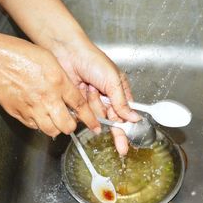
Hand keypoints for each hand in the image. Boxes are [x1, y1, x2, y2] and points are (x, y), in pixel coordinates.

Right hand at [0, 33, 99, 136]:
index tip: (95, 126)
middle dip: (71, 126)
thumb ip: (63, 80)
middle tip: (70, 122)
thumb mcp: (50, 61)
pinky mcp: (19, 114)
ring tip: (55, 120)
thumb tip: (71, 95)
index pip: (80, 106)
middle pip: (67, 125)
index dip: (90, 119)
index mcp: (58, 83)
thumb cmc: (22, 55)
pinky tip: (39, 115)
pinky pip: (35, 127)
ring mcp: (33, 108)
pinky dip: (40, 125)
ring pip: (51, 130)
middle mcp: (48, 98)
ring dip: (56, 128)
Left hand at [49, 36, 139, 154]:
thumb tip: (134, 118)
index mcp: (119, 92)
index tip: (129, 143)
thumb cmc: (93, 60)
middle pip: (113, 121)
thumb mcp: (113, 80)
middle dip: (116, 131)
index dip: (128, 129)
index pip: (126, 114)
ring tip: (90, 88)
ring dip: (95, 106)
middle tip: (121, 148)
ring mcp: (92, 102)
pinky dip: (84, 108)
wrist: (68, 53)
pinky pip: (84, 115)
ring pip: (97, 118)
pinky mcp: (79, 104)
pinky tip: (84, 93)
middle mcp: (107, 99)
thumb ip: (122, 101)